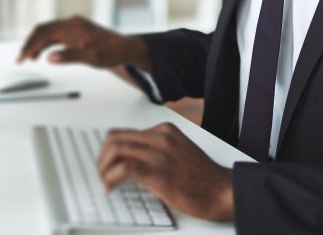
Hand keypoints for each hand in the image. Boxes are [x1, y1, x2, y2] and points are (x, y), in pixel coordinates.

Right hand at [17, 15, 151, 70]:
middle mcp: (71, 23)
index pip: (45, 33)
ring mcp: (72, 28)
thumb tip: (49, 57)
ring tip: (26, 59)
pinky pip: (54, 37)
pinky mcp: (74, 33)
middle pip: (43, 30)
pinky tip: (39, 55)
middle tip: (19, 59)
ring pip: (47, 33)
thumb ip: (70, 56)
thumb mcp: (93, 58)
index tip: (22, 58)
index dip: (31, 45)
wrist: (124, 49)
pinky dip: (44, 45)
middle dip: (29, 44)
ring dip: (35, 45)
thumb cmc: (112, 52)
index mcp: (74, 26)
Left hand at [98, 122, 233, 221]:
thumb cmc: (203, 178)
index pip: (124, 133)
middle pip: (115, 138)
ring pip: (116, 150)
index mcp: (165, 131)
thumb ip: (157, 150)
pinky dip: (110, 178)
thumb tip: (130, 160)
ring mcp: (160, 154)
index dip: (109, 149)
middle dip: (102, 157)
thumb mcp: (179, 152)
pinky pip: (124, 169)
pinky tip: (110, 188)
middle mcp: (161, 138)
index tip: (106, 164)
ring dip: (103, 168)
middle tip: (101, 173)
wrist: (222, 192)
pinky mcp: (159, 173)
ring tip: (104, 182)